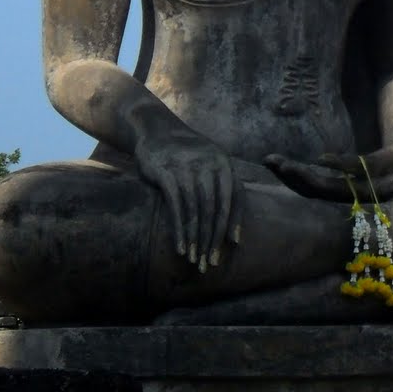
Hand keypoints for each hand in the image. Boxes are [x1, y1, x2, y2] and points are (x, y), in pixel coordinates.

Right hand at [134, 131, 240, 273]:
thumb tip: (229, 211)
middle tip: (211, 262)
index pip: (236, 197)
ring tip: (195, 260)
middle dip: (214, 238)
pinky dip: (180, 230)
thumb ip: (220, 184)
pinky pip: (177, 207)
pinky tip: (181, 246)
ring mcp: (188, 169)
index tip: (234, 244)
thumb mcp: (209, 162)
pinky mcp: (167, 174)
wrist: (156, 130)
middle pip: (217, 208)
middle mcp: (210, 166)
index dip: (235, 221)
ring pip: (197, 211)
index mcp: (224, 164)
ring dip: (197, 239)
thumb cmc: (186, 154)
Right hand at [264, 143, 392, 202]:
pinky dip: (339, 166)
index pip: (313, 195)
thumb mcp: (359, 174)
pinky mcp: (385, 171)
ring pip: (336, 188)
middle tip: (271, 163)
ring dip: (309, 178)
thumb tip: (310, 167)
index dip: (291, 183)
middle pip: (319, 193)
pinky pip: (360, 171)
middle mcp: (358, 200)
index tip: (270, 165)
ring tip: (287, 166)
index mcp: (348, 199)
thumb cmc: (383, 171)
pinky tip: (320, 159)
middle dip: (293, 179)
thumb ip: (337, 175)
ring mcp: (373, 188)